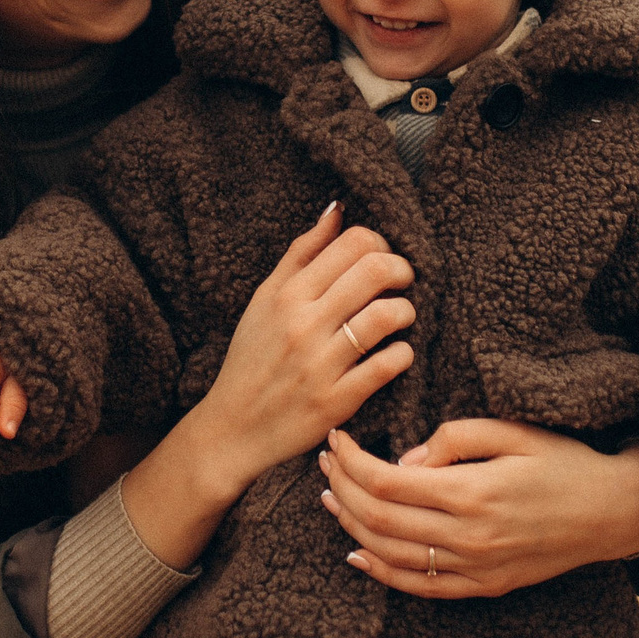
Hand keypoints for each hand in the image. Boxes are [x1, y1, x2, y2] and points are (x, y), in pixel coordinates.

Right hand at [175, 200, 417, 494]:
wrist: (233, 428)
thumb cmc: (252, 359)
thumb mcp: (265, 300)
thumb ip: (302, 254)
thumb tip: (338, 209)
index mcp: (287, 294)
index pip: (353, 243)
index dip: (380, 244)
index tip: (381, 260)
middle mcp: (303, 324)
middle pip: (375, 271)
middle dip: (402, 271)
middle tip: (401, 283)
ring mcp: (320, 364)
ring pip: (386, 316)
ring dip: (405, 312)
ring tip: (399, 318)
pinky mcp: (336, 401)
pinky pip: (388, 365)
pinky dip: (402, 354)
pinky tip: (395, 354)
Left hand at [322, 420, 638, 598]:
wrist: (612, 511)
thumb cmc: (563, 461)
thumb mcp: (513, 431)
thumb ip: (454, 438)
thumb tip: (405, 460)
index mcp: (472, 492)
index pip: (386, 482)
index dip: (351, 462)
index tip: (335, 440)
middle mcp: (468, 537)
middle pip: (379, 519)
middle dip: (341, 488)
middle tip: (325, 463)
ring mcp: (474, 568)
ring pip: (391, 554)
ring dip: (351, 526)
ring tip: (330, 498)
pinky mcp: (483, 586)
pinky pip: (420, 586)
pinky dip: (382, 572)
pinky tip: (359, 552)